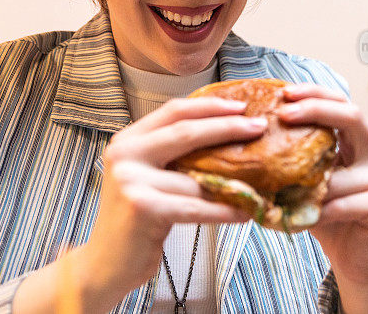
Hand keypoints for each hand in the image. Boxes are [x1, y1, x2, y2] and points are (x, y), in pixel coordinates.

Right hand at [83, 97, 264, 300]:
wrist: (106, 261)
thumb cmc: (135, 219)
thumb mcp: (146, 176)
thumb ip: (170, 155)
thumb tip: (222, 136)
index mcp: (127, 140)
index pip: (173, 111)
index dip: (209, 106)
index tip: (240, 106)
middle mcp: (125, 155)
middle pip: (186, 132)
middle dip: (227, 127)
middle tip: (259, 127)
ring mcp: (131, 181)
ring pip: (195, 176)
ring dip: (233, 179)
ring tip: (260, 180)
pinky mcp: (143, 208)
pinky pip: (195, 206)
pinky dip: (223, 210)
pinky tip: (244, 211)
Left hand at [276, 83, 367, 311]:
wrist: (355, 261)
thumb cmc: (327, 214)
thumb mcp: (310, 178)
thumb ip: (297, 155)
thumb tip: (251, 129)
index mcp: (365, 139)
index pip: (342, 102)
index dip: (314, 93)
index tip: (284, 93)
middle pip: (351, 116)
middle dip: (314, 109)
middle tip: (282, 113)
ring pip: (339, 169)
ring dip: (304, 179)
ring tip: (273, 182)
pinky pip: (343, 203)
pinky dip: (317, 209)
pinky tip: (295, 215)